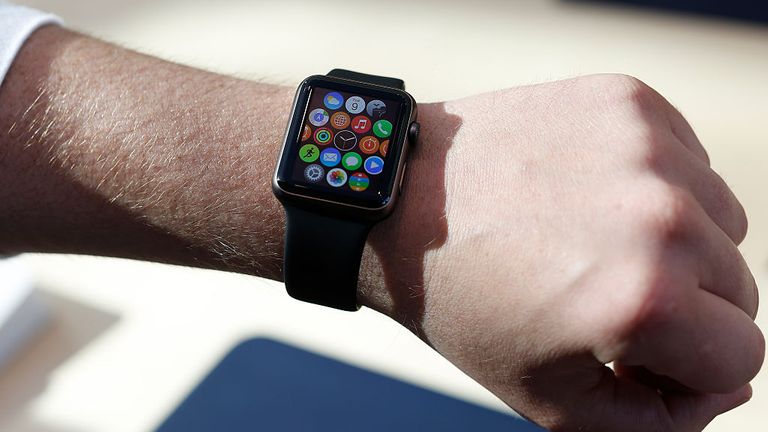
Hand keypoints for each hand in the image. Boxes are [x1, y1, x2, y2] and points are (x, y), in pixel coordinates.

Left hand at [364, 74, 763, 430]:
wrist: (399, 202)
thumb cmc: (464, 303)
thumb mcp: (550, 397)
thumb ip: (655, 422)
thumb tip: (726, 387)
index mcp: (645, 300)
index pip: (740, 357)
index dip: (686, 370)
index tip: (631, 354)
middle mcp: (660, 216)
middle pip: (737, 288)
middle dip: (682, 309)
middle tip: (599, 296)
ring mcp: (646, 147)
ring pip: (721, 222)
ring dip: (674, 245)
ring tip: (590, 244)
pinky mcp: (628, 100)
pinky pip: (689, 162)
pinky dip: (655, 186)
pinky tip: (587, 196)